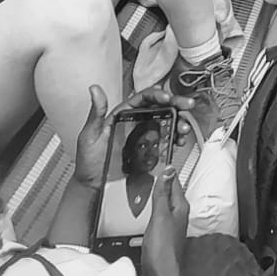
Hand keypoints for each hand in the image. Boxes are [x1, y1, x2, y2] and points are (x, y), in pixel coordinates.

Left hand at [74, 83, 197, 190]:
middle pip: (160, 107)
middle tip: (187, 105)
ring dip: (179, 121)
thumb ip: (96, 112)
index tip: (166, 97)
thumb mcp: (90, 135)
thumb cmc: (89, 161)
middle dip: (176, 104)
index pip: (143, 99)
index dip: (157, 95)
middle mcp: (136, 123)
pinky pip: (166, 141)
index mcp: (123, 115)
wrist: (93, 185)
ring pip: (167, 123)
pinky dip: (176, 138)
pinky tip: (179, 139)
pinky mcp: (150, 151)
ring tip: (184, 127)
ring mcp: (144, 137)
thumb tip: (95, 90)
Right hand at [141, 169, 190, 275]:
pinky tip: (150, 214)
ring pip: (166, 206)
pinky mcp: (163, 238)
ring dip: (159, 197)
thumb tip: (168, 171)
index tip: (164, 162)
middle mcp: (178, 217)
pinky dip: (154, 211)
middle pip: (171, 194)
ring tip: (153, 188)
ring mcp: (171, 227)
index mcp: (180, 208)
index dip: (168, 173)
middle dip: (164, 184)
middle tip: (158, 172)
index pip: (175, 184)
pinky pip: (160, 218)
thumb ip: (162, 194)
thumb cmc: (162, 249)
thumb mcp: (160, 216)